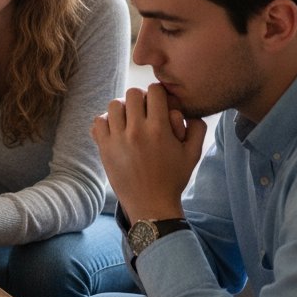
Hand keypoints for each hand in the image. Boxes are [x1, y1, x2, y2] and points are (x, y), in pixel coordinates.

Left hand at [91, 83, 204, 224]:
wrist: (151, 205)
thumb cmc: (174, 178)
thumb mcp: (193, 154)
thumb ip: (197, 127)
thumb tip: (188, 110)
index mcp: (159, 129)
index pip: (154, 91)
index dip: (159, 94)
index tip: (159, 103)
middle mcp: (137, 131)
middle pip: (132, 93)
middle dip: (140, 98)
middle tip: (144, 110)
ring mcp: (118, 139)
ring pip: (114, 105)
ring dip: (122, 108)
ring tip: (129, 119)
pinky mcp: (105, 149)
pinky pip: (98, 122)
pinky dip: (106, 121)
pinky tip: (116, 130)